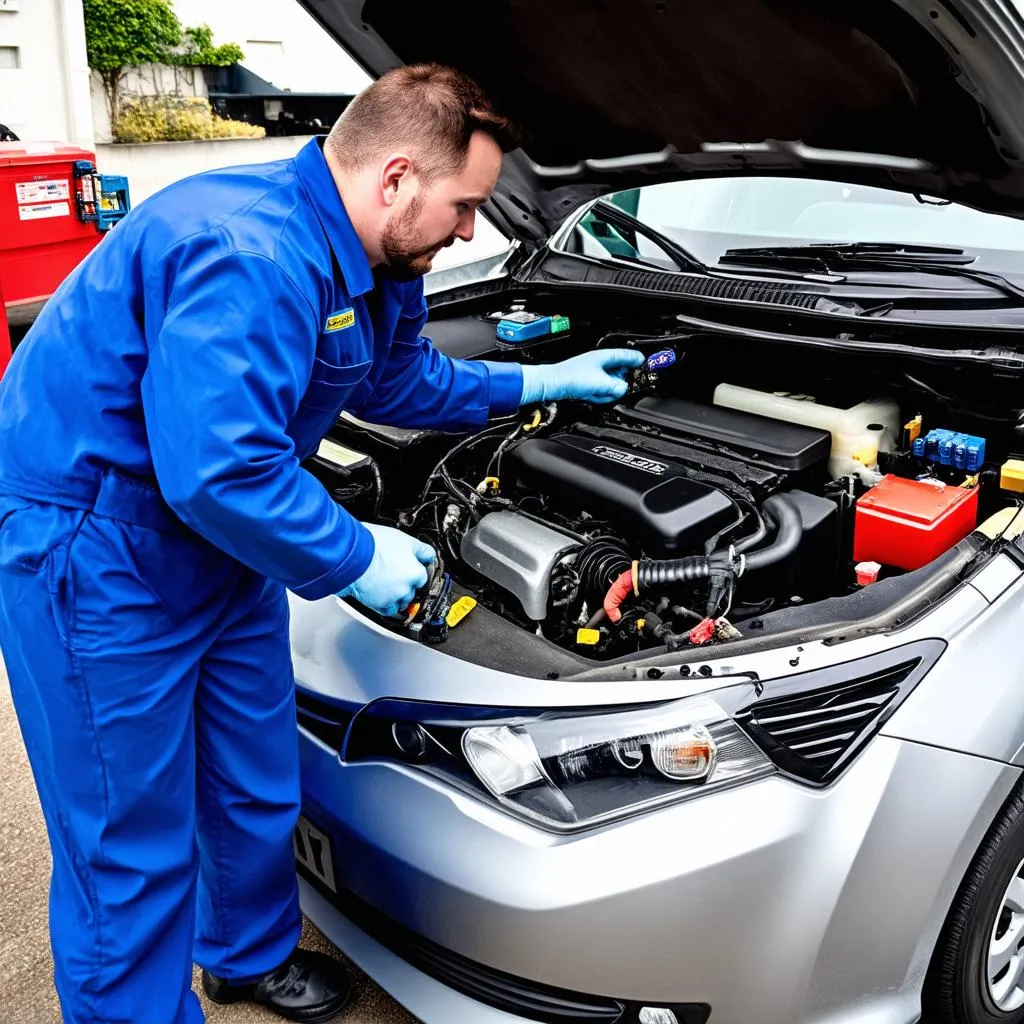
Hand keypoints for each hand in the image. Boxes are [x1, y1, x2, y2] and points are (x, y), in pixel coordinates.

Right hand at [337, 524, 435, 617]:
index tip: (409, 566)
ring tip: (386, 581)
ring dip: (398, 594)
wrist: (351, 556)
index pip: (423, 575)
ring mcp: (393, 598)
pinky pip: (389, 610)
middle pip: (412, 588)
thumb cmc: (374, 545)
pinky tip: (382, 594)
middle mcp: (407, 589)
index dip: (415, 568)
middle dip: (406, 581)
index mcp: (416, 573)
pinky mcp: (379, 605)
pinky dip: (387, 604)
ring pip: (402, 600)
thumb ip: (421, 550)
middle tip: (393, 571)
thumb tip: (429, 555)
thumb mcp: (405, 539)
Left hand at [518, 349, 645, 404]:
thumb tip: (623, 389)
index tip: (644, 362)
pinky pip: (600, 390)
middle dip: (618, 382)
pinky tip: (592, 396)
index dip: (636, 359)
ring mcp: (593, 373)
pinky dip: (598, 394)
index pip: (626, 355)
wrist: (553, 384)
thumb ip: (617, 387)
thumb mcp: (601, 384)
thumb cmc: (572, 378)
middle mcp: (599, 363)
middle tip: (617, 388)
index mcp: (604, 357)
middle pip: (619, 372)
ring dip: (607, 391)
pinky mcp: (587, 382)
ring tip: (598, 393)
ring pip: (610, 383)